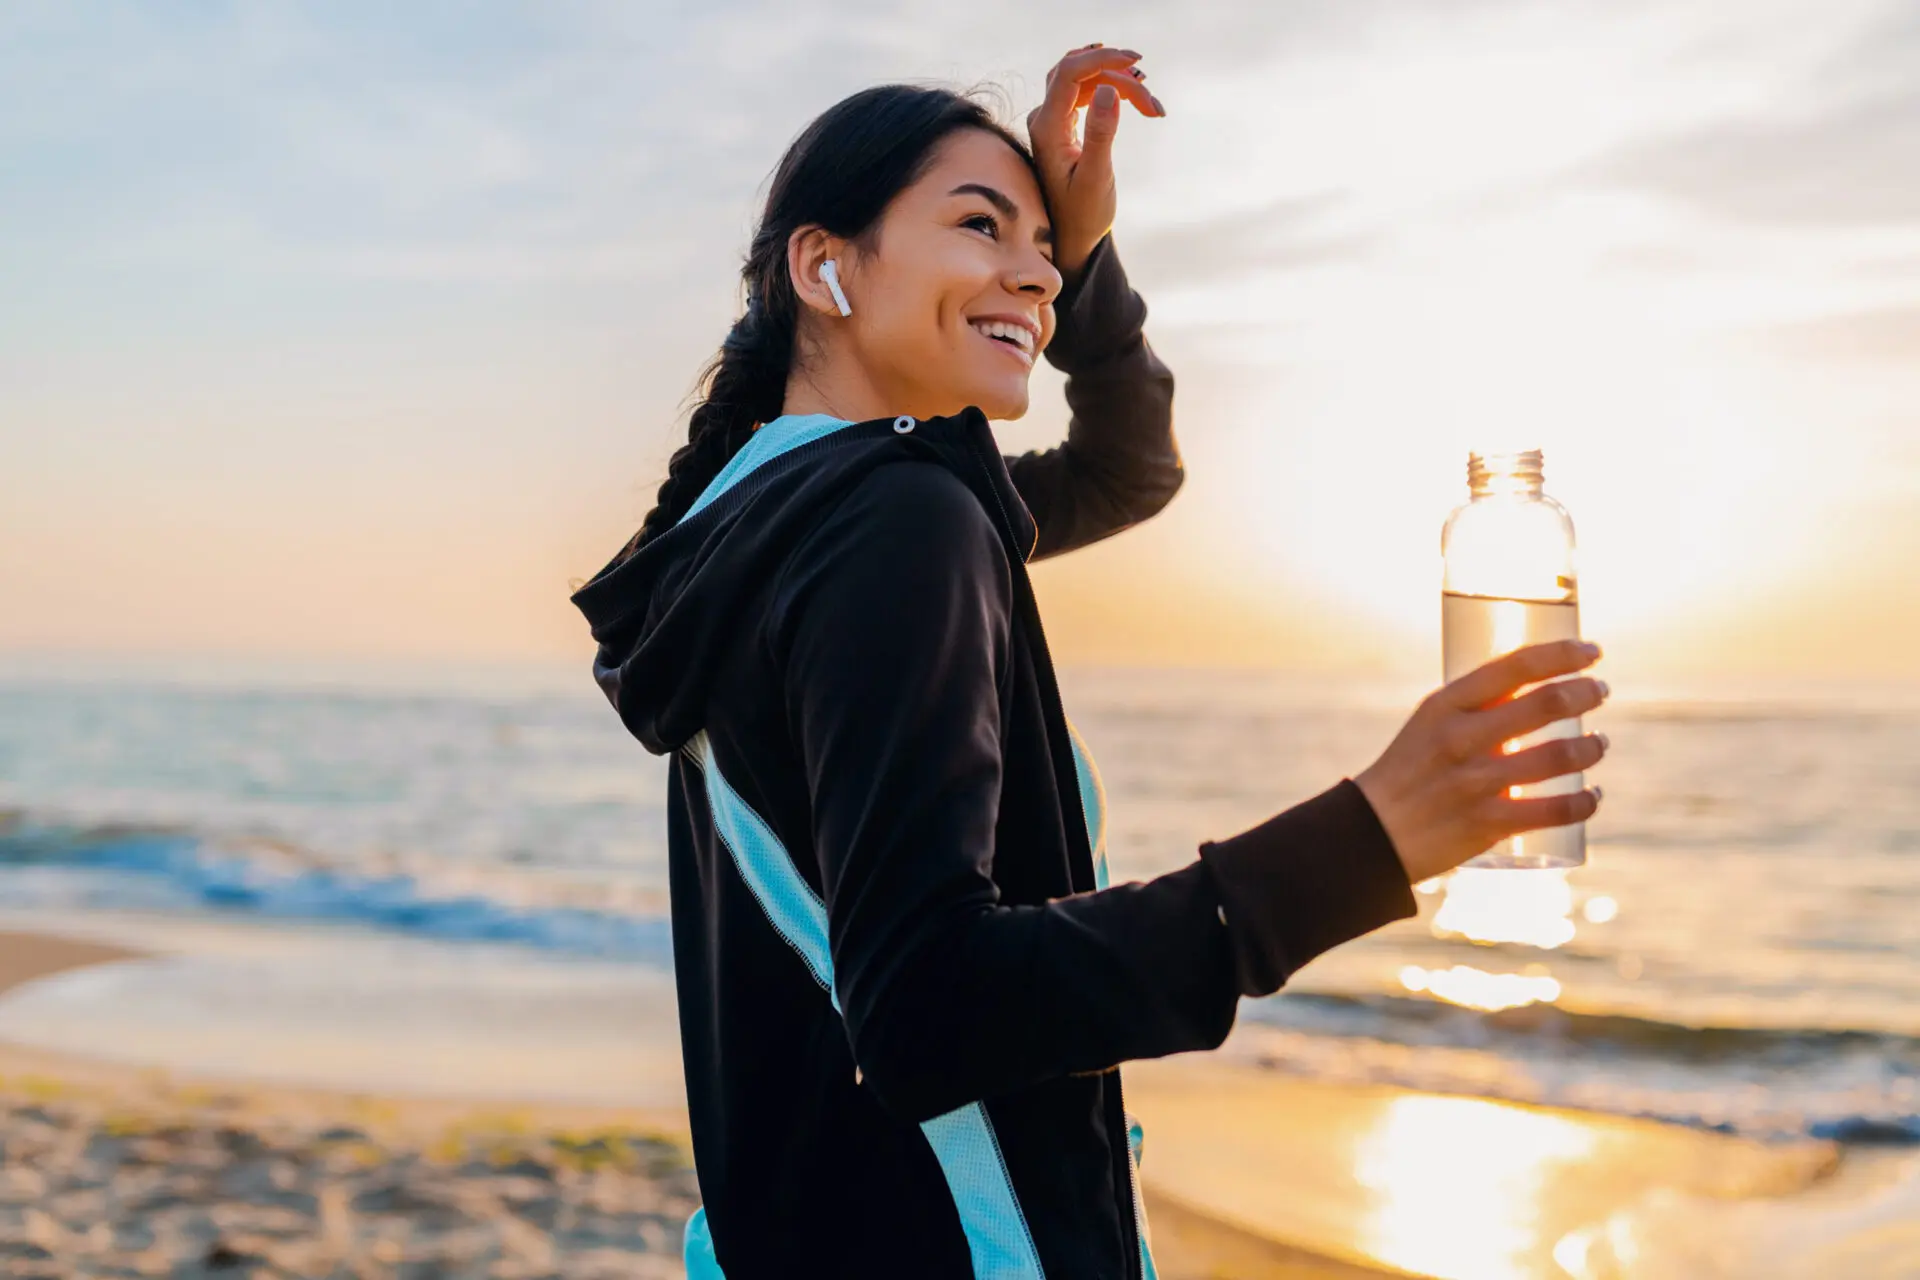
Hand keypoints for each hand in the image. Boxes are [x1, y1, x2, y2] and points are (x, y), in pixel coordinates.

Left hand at [1025, 43, 1165, 284]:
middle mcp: (1044, 119)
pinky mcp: (1064, 124)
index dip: (1103, 60)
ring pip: (1087, 81)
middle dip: (1119, 77)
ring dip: (1121, 86)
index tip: (1135, 64)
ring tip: (1152, 108)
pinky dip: (1115, 93)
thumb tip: (1109, 90)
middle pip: (1080, 72)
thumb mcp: (1097, 177)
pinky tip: (1138, 101)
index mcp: (1047, 129)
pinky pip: (1087, 92)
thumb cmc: (1084, 214)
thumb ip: (1101, 133)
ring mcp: (1052, 120)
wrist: (1074, 236)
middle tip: (1152, 103)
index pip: (1069, 73)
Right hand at [1354, 639, 1610, 883]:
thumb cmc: (1409, 771)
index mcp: (1446, 705)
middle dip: (1586, 693)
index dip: (1562, 654)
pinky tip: (1592, 797)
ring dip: (1592, 747)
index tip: (1591, 652)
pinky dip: (1585, 802)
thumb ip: (1476, 709)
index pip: (1515, 665)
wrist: (1372, 831)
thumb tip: (1535, 692)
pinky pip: (1556, 810)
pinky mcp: (1488, 823)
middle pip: (1547, 704)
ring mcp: (1476, 782)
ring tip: (1599, 743)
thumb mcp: (1431, 725)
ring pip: (1560, 756)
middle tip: (1599, 692)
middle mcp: (1461, 738)